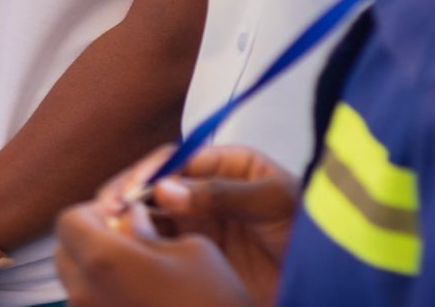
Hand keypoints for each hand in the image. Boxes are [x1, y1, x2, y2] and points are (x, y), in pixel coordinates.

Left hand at [54, 199, 257, 306]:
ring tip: (138, 272)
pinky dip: (106, 296)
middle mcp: (83, 294)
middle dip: (90, 239)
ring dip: (98, 271)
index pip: (69, 221)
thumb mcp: (193, 251)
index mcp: (103, 261)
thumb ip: (149, 230)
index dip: (93, 211)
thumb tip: (131, 221)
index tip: (119, 213)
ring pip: (76, 284)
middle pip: (65, 253)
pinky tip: (142, 297)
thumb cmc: (216, 304)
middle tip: (127, 239)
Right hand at [106, 146, 299, 303]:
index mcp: (226, 166)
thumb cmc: (311, 230)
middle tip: (107, 211)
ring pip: (149, 213)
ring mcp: (198, 222)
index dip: (147, 172)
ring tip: (108, 228)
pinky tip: (124, 246)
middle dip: (127, 193)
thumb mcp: (273, 202)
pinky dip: (135, 241)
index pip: (175, 159)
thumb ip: (223, 192)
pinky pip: (157, 241)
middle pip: (153, 184)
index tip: (130, 191)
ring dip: (125, 218)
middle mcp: (205, 190)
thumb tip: (165, 189)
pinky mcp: (193, 251)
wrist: (327, 276)